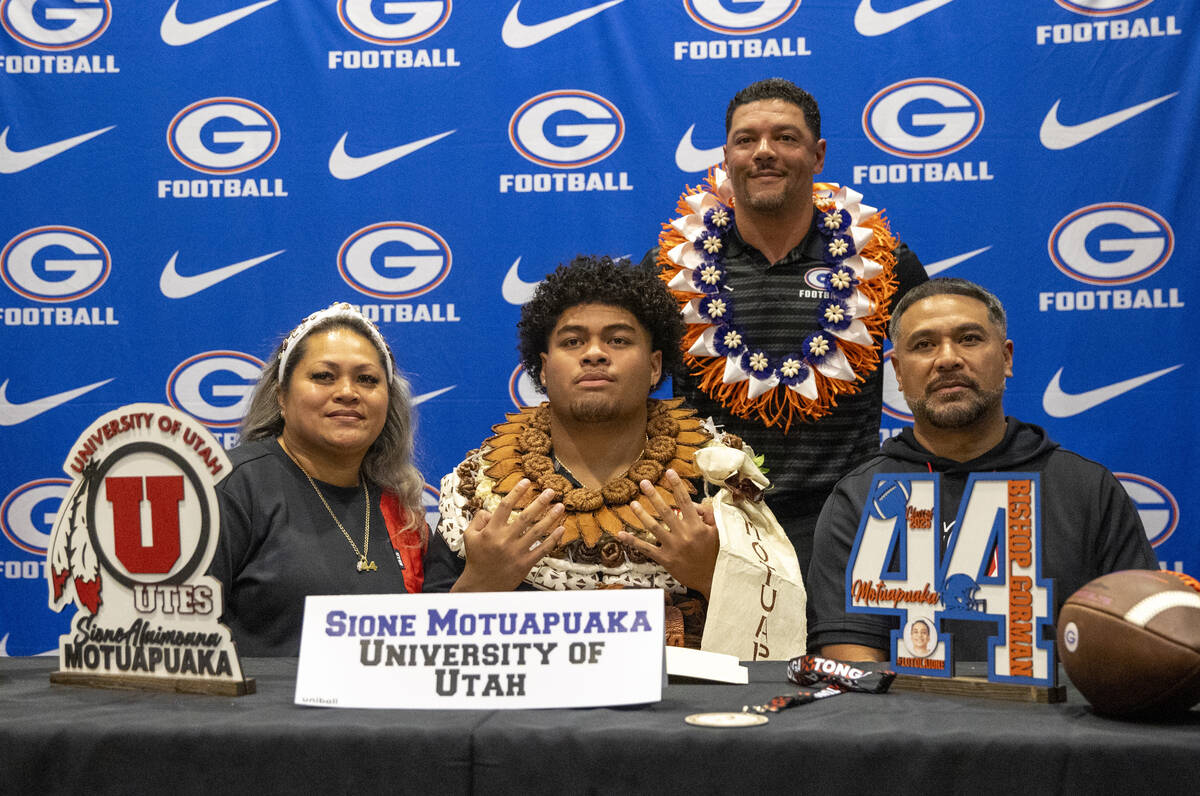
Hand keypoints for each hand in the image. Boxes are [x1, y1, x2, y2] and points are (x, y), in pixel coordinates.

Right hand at [452, 479, 564, 592]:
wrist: (481, 585)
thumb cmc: (476, 558)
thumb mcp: (469, 536)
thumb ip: (478, 519)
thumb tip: (490, 509)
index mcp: (491, 531)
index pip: (505, 506)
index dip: (516, 492)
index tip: (527, 481)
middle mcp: (505, 540)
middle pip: (525, 517)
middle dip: (540, 502)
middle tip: (551, 491)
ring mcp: (516, 552)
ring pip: (537, 531)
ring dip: (551, 517)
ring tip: (560, 506)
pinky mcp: (526, 564)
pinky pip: (542, 549)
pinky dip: (553, 539)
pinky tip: (562, 529)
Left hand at [619, 469, 717, 598]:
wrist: (713, 579)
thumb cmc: (716, 553)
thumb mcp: (718, 531)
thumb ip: (707, 514)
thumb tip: (694, 503)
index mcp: (697, 526)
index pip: (685, 501)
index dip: (676, 485)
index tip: (669, 471)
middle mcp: (683, 535)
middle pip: (666, 511)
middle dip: (654, 495)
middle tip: (643, 482)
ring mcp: (673, 547)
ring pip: (653, 528)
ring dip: (642, 514)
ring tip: (633, 503)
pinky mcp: (665, 560)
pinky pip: (646, 549)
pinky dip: (632, 542)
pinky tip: (621, 534)